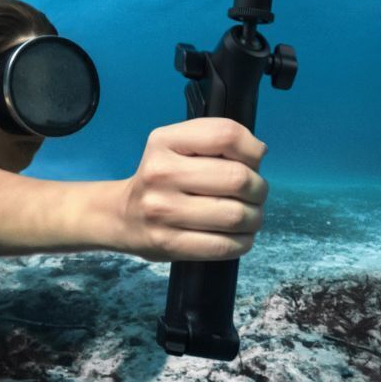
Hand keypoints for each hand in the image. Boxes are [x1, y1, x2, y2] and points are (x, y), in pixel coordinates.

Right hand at [118, 117, 267, 262]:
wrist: (122, 216)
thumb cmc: (162, 178)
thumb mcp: (176, 145)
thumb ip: (214, 140)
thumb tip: (258, 153)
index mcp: (165, 141)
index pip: (226, 135)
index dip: (252, 150)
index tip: (253, 161)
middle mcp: (161, 173)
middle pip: (237, 178)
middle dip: (258, 188)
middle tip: (254, 193)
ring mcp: (163, 211)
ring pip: (236, 215)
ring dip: (254, 217)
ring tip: (248, 216)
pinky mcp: (169, 244)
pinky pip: (225, 246)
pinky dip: (243, 241)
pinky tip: (238, 235)